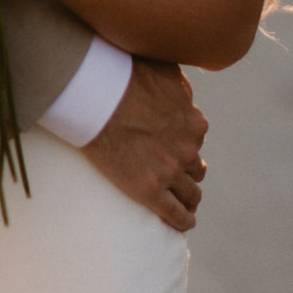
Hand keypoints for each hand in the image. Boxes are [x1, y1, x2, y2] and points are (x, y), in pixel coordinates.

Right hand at [84, 58, 206, 231]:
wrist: (95, 95)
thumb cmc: (122, 76)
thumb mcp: (163, 69)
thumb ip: (178, 84)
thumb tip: (182, 91)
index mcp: (193, 122)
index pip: (196, 138)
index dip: (185, 142)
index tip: (174, 146)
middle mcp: (187, 149)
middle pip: (196, 167)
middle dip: (187, 170)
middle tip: (174, 173)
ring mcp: (170, 172)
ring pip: (191, 193)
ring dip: (189, 198)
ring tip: (183, 203)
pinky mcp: (150, 191)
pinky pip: (176, 215)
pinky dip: (183, 221)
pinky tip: (183, 223)